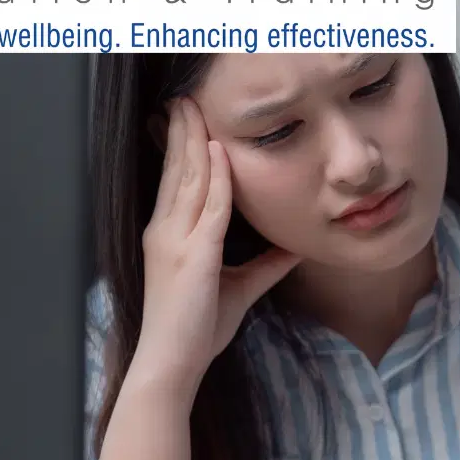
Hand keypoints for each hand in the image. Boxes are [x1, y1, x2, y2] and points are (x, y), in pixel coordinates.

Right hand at [132, 97, 299, 396]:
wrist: (172, 363)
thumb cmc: (197, 329)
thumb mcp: (240, 287)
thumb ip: (265, 263)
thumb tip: (293, 245)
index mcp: (169, 235)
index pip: (176, 179)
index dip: (182, 146)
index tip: (188, 117)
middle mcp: (165, 231)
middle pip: (176, 169)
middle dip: (183, 130)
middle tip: (186, 96)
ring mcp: (174, 241)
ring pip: (187, 179)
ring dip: (194, 140)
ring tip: (196, 107)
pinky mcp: (191, 256)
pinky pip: (206, 208)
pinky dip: (215, 178)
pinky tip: (220, 152)